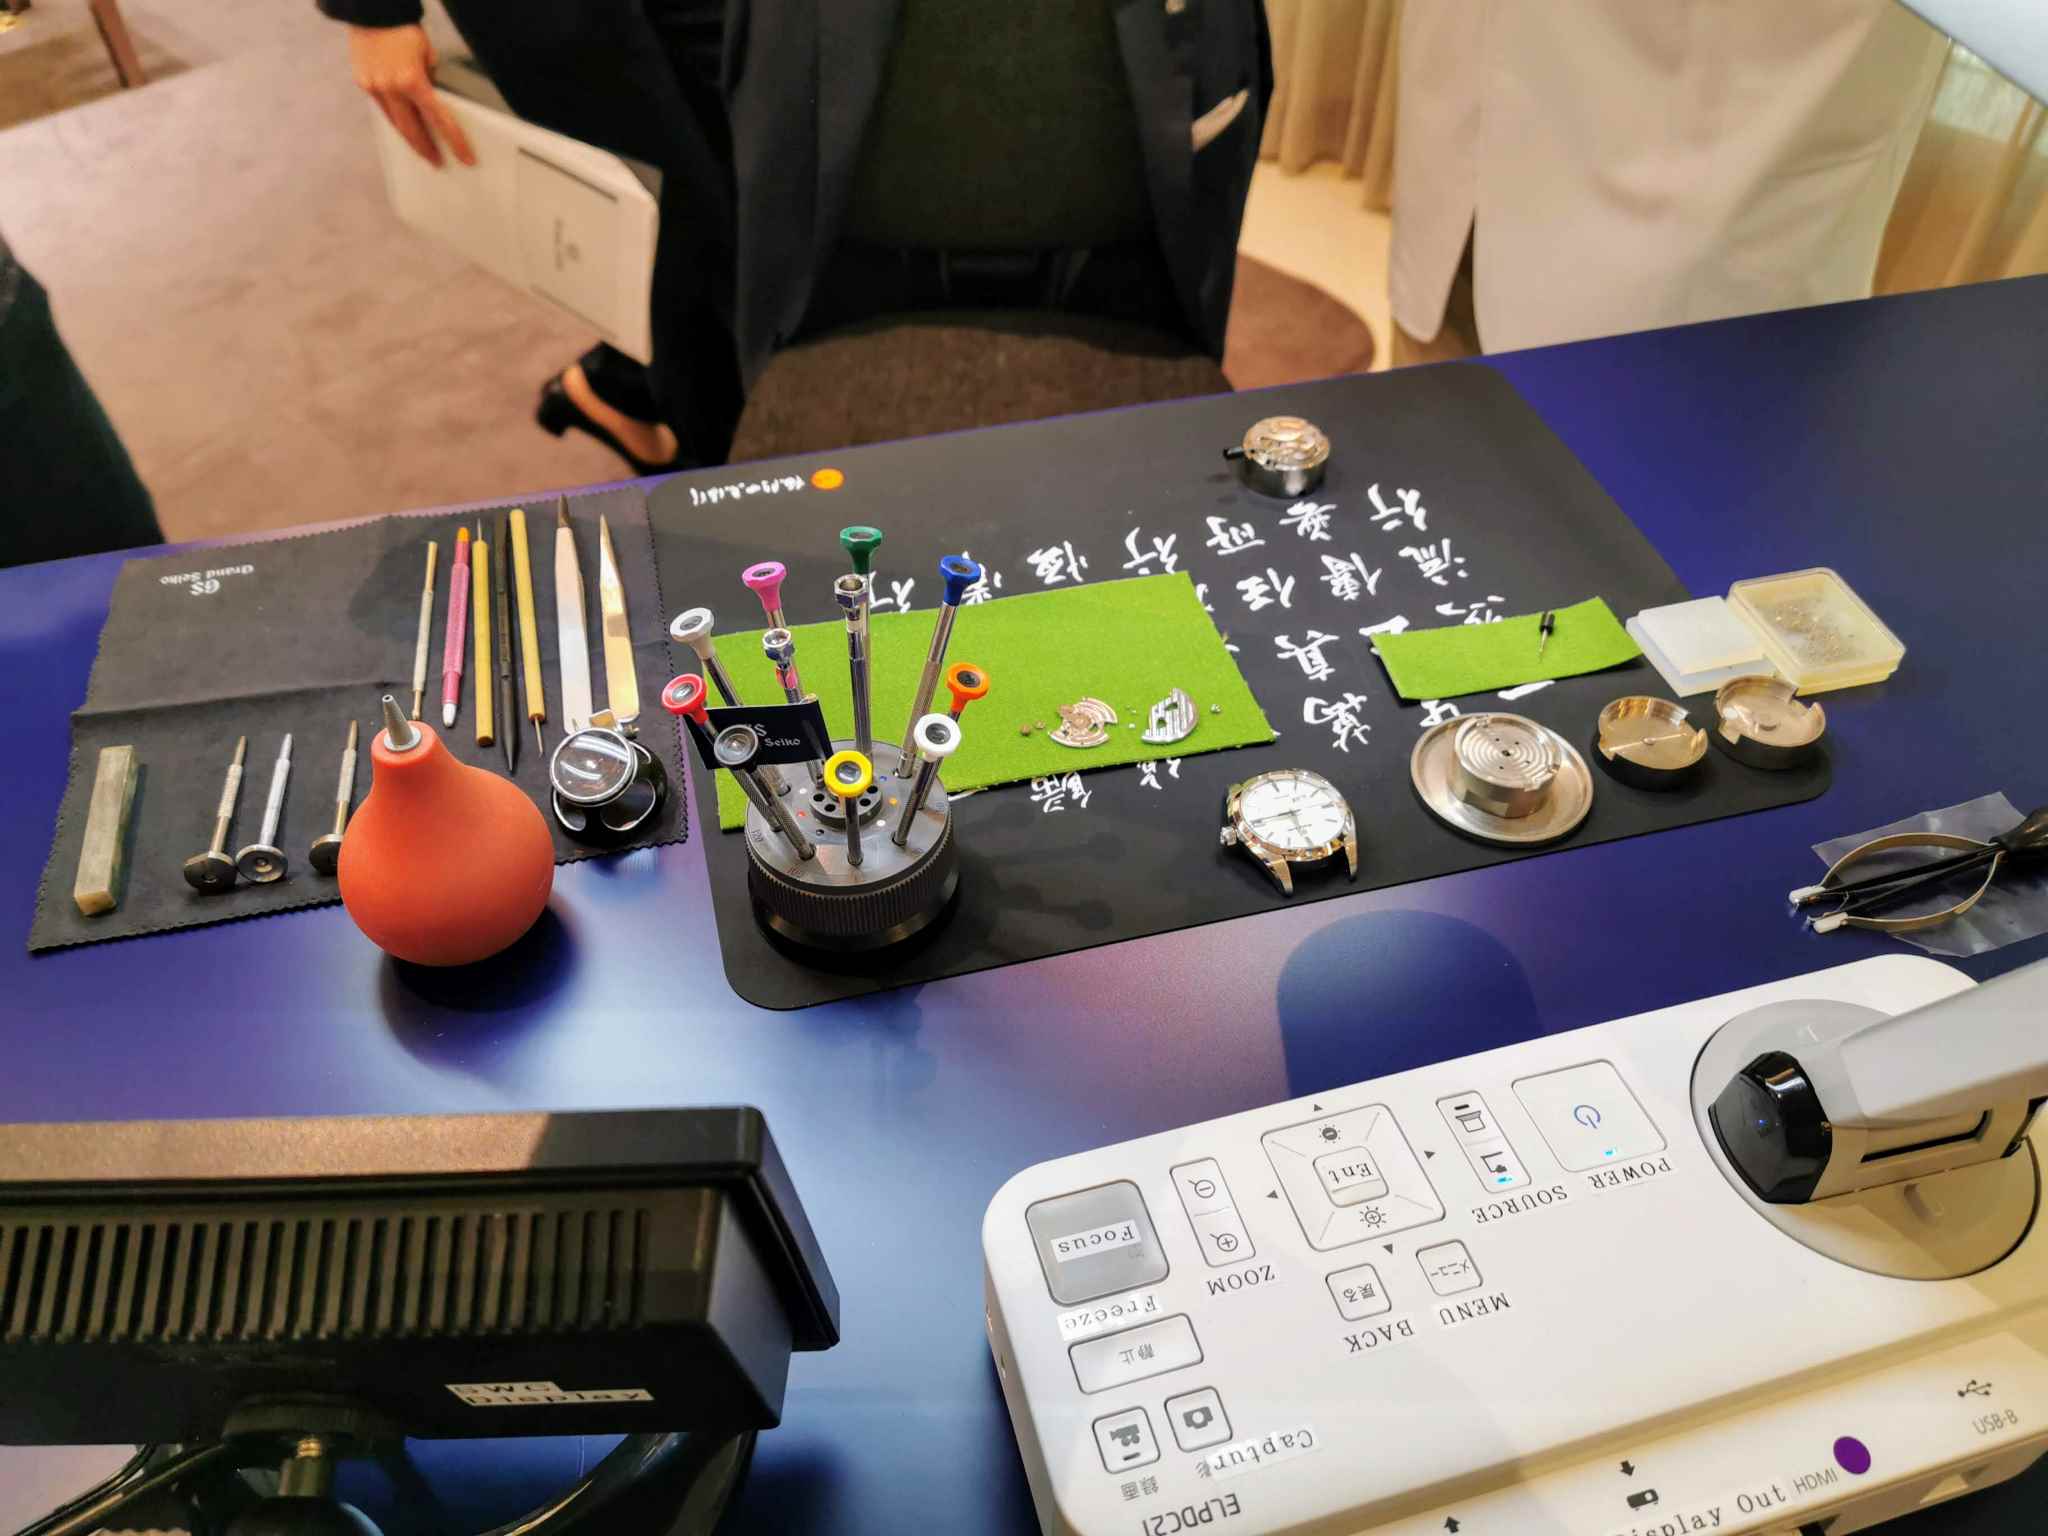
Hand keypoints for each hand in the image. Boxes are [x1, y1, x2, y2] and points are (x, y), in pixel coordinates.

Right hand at [347, 24, 474, 167]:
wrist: (372, 11)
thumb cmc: (404, 29)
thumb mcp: (428, 55)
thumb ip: (432, 81)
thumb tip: (435, 102)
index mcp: (412, 80)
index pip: (439, 120)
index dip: (454, 141)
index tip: (465, 158)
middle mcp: (391, 87)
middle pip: (413, 130)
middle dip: (426, 149)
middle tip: (438, 163)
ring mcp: (374, 87)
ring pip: (395, 123)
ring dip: (409, 138)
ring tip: (422, 150)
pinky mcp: (363, 83)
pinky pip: (382, 109)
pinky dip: (394, 119)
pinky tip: (403, 126)